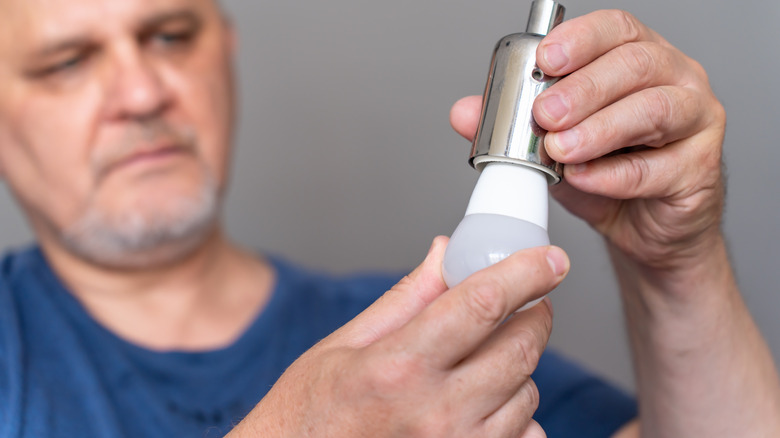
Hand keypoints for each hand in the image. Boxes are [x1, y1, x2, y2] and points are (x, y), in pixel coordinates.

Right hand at [229, 237, 568, 437]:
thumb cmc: (308, 415)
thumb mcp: (343, 345)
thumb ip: (406, 298)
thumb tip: (445, 253)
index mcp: (399, 366)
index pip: (483, 304)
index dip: (527, 272)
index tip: (551, 259)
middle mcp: (435, 412)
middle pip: (520, 348)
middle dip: (533, 315)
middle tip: (522, 304)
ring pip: (527, 392)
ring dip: (518, 367)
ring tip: (481, 362)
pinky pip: (523, 436)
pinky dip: (513, 414)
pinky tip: (480, 405)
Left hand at [451, 10, 725, 274]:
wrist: (643, 229)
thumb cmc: (606, 174)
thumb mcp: (550, 145)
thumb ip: (509, 125)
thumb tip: (464, 111)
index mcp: (638, 60)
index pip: (615, 30)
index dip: (580, 38)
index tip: (545, 58)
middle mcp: (675, 80)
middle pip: (635, 65)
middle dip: (583, 87)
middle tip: (544, 113)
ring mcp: (695, 122)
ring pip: (654, 110)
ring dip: (599, 128)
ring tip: (560, 149)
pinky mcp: (701, 169)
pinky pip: (657, 168)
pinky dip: (613, 175)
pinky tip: (582, 178)